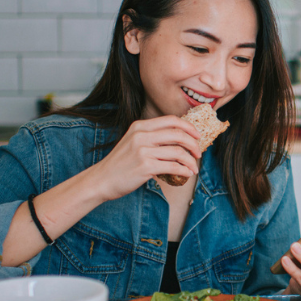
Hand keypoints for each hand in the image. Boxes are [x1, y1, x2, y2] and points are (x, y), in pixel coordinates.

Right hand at [85, 116, 201, 201]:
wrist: (101, 180)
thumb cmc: (120, 163)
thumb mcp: (132, 141)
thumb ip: (151, 137)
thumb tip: (179, 138)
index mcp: (140, 126)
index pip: (171, 120)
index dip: (188, 127)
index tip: (197, 136)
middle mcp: (141, 135)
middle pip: (178, 134)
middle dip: (193, 144)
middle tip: (198, 153)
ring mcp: (143, 151)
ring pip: (178, 152)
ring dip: (190, 161)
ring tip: (194, 167)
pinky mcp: (145, 166)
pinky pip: (173, 166)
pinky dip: (184, 170)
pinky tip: (186, 174)